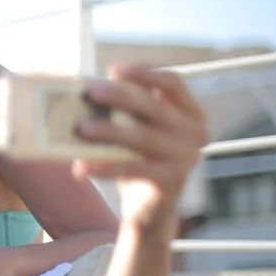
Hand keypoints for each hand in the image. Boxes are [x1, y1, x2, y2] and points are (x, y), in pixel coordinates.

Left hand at [73, 65, 207, 232]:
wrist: (150, 206)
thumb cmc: (140, 158)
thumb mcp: (138, 129)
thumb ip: (127, 110)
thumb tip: (88, 91)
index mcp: (191, 112)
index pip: (173, 82)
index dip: (144, 73)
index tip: (113, 69)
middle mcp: (196, 132)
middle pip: (154, 106)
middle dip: (120, 96)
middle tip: (90, 92)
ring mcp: (187, 158)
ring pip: (142, 137)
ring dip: (108, 130)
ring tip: (80, 128)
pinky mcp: (172, 180)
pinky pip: (133, 168)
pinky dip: (104, 167)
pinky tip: (80, 167)